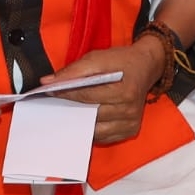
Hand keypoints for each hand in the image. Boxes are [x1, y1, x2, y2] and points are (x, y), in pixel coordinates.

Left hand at [41, 39, 161, 144]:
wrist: (146, 67)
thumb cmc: (121, 62)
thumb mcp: (98, 58)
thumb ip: (74, 71)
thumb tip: (48, 82)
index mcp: (124, 91)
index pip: (87, 96)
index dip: (66, 94)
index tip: (48, 91)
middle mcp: (129, 111)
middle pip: (90, 115)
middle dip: (70, 110)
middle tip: (52, 105)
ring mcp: (131, 123)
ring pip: (95, 130)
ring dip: (78, 124)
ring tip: (65, 115)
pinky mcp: (130, 131)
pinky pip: (104, 137)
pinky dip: (91, 130)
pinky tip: (81, 121)